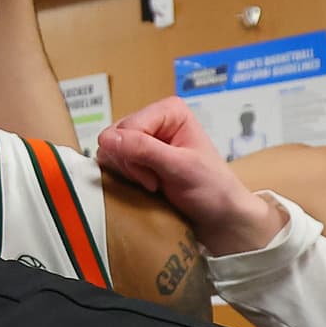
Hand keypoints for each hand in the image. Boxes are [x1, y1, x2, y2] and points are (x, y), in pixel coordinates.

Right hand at [99, 97, 278, 254]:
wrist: (219, 215)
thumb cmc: (212, 188)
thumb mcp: (179, 167)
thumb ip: (144, 150)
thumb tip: (106, 138)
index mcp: (169, 111)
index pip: (127, 126)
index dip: (134, 154)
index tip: (156, 175)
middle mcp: (155, 120)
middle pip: (115, 137)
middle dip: (131, 164)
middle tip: (155, 180)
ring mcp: (144, 139)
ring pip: (111, 151)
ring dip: (128, 173)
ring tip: (154, 183)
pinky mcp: (137, 158)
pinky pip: (113, 163)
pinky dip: (125, 178)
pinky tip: (145, 185)